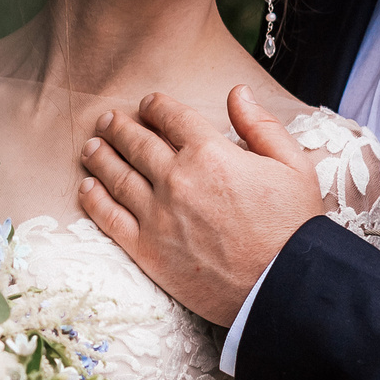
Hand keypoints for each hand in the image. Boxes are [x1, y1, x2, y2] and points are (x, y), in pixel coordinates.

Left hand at [77, 86, 323, 325]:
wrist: (283, 286)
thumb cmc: (292, 227)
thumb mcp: (292, 165)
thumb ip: (260, 125)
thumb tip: (237, 93)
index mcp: (211, 153)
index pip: (171, 117)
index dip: (155, 106)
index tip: (147, 104)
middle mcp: (177, 179)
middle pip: (137, 142)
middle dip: (119, 127)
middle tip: (107, 121)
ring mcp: (158, 215)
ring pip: (117, 176)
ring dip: (100, 156)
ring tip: (91, 146)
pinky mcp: (147, 250)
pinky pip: (110, 218)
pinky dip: (94, 199)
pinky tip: (87, 188)